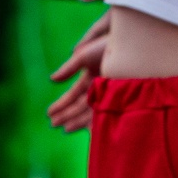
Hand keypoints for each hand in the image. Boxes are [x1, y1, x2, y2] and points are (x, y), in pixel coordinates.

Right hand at [46, 11, 111, 131]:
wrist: (128, 45)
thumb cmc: (106, 47)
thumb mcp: (84, 56)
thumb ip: (69, 68)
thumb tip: (52, 79)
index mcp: (90, 78)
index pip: (74, 95)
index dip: (62, 104)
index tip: (49, 113)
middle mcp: (99, 89)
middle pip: (80, 106)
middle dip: (66, 115)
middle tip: (52, 125)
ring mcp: (109, 96)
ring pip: (91, 112)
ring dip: (77, 120)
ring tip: (64, 129)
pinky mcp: (120, 101)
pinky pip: (107, 115)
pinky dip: (97, 123)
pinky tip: (88, 131)